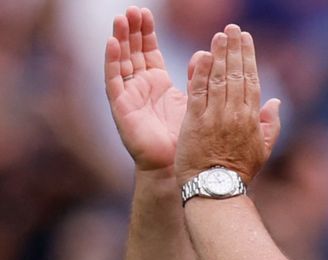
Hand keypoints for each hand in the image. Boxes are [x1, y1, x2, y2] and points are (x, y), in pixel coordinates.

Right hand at [104, 7, 187, 172]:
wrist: (181, 166)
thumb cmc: (189, 138)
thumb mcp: (196, 101)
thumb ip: (199, 78)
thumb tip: (205, 54)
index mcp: (158, 84)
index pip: (148, 51)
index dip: (146, 32)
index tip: (146, 12)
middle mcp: (141, 87)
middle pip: (132, 52)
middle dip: (132, 30)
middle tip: (133, 10)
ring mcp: (129, 97)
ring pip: (121, 62)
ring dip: (120, 40)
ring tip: (121, 18)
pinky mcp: (122, 108)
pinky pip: (114, 81)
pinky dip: (111, 61)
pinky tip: (111, 43)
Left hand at [174, 24, 280, 185]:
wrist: (216, 189)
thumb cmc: (239, 172)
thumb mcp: (262, 150)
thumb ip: (270, 124)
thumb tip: (275, 102)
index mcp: (252, 118)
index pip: (251, 80)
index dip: (248, 57)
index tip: (246, 40)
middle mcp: (235, 113)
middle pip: (236, 73)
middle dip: (235, 48)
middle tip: (233, 28)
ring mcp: (215, 116)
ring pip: (219, 78)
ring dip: (219, 53)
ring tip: (220, 34)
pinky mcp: (195, 120)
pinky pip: (199, 91)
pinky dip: (201, 72)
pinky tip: (203, 55)